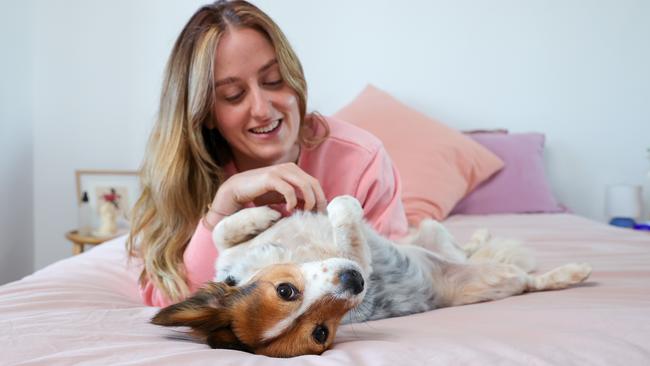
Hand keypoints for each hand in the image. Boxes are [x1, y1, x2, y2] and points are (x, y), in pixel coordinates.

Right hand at [204, 163, 326, 228]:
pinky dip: (292, 201)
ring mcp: (280, 171)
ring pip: (304, 185)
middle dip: (318, 201)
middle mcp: (289, 168)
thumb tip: (312, 208)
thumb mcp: (281, 197)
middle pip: (313, 183)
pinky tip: (289, 210)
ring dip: (308, 201)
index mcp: (294, 170)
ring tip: (304, 213)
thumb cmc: (259, 194)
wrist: (236, 190)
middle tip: (317, 216)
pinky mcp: (270, 178)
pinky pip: (288, 189)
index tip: (320, 214)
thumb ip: (296, 199)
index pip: (315, 183)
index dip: (321, 198)